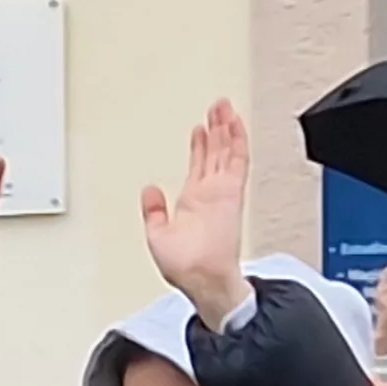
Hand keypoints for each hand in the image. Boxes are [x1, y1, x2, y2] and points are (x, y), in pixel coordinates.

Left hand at [139, 101, 254, 324]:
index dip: (200, 145)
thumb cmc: (185, 267)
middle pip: (216, 153)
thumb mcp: (156, 235)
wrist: (202, 278)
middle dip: (216, 129)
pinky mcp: (232, 193)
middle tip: (217, 107)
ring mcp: (222, 191)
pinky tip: (235, 124)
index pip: (199, 166)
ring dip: (227, 128)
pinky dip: (237, 141)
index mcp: (193, 202)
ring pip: (227, 151)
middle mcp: (210, 194)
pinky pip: (237, 161)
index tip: (200, 128)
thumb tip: (149, 191)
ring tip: (224, 107)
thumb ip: (153, 211)